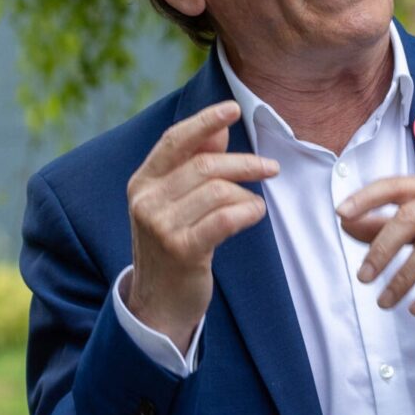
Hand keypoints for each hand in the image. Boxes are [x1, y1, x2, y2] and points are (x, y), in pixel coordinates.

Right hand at [125, 101, 277, 348]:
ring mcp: (160, 226)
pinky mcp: (181, 250)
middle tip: (272, 168)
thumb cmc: (173, 248)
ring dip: (246, 194)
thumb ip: (191, 167)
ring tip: (254, 206)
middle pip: (205, 164)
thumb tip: (217, 131)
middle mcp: (146, 201)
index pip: (174, 140)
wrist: (158, 305)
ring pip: (218, 191)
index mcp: (142, 183)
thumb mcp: (174, 205)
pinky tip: (255, 214)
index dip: (205, 121)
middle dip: (245, 163)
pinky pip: (225, 218)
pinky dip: (248, 211)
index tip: (234, 109)